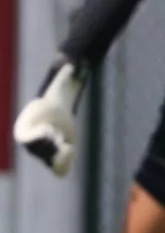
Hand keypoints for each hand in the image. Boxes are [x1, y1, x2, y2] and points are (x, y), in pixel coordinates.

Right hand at [13, 58, 86, 176]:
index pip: (25, 138)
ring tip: (67, 145)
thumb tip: (70, 62)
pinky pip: (58, 171)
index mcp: (24, 129)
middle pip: (40, 152)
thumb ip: (62, 78)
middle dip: (52, 144)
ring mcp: (42, 154)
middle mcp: (30, 145)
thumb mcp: (57, 90)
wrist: (58, 118)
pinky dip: (65, 167)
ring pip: (51, 162)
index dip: (40, 135)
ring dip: (62, 156)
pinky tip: (71, 154)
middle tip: (61, 136)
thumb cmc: (53, 104)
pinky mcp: (55, 160)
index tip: (52, 129)